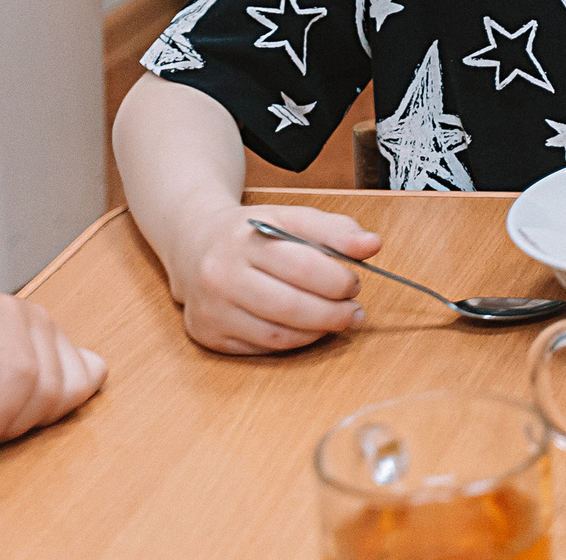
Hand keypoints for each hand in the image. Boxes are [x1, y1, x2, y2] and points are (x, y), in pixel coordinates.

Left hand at [0, 285, 106, 457]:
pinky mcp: (60, 352)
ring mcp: (52, 335)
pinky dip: (55, 409)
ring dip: (26, 422)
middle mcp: (34, 319)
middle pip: (48, 390)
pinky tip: (16, 409)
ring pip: (68, 394)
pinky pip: (83, 386)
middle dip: (5, 426)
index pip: (20, 373)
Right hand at [171, 202, 376, 354]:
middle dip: (333, 313)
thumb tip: (372, 245)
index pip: (304, 267)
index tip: (355, 283)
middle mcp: (221, 274)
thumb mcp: (291, 216)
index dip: (338, 281)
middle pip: (291, 307)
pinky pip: (261, 348)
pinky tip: (306, 329)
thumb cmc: (250, 233)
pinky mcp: (207, 334)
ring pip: (277, 335)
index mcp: (246, 239)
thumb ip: (335, 230)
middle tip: (353, 311)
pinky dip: (292, 342)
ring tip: (336, 320)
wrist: (193, 242)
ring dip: (317, 332)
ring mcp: (211, 308)